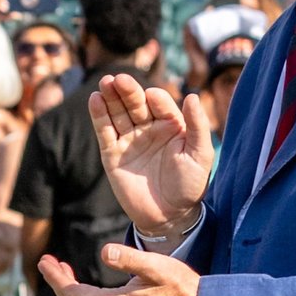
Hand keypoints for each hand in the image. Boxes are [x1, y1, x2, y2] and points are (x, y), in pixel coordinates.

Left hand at [38, 244, 199, 295]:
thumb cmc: (180, 285)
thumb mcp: (156, 265)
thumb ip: (128, 258)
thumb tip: (103, 252)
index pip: (72, 294)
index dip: (55, 278)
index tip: (43, 260)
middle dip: (58, 283)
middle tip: (49, 262)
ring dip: (69, 293)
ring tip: (64, 271)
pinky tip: (84, 290)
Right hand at [90, 73, 212, 236]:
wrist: (168, 216)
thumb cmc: (189, 186)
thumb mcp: (200, 155)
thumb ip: (198, 126)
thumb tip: (192, 96)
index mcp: (171, 126)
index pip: (160, 104)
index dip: (155, 98)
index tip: (152, 96)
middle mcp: (148, 129)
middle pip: (135, 104)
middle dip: (127, 91)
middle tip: (119, 79)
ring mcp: (129, 141)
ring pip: (117, 114)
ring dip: (110, 97)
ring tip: (105, 82)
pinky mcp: (112, 154)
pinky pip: (104, 132)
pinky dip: (98, 116)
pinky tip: (95, 100)